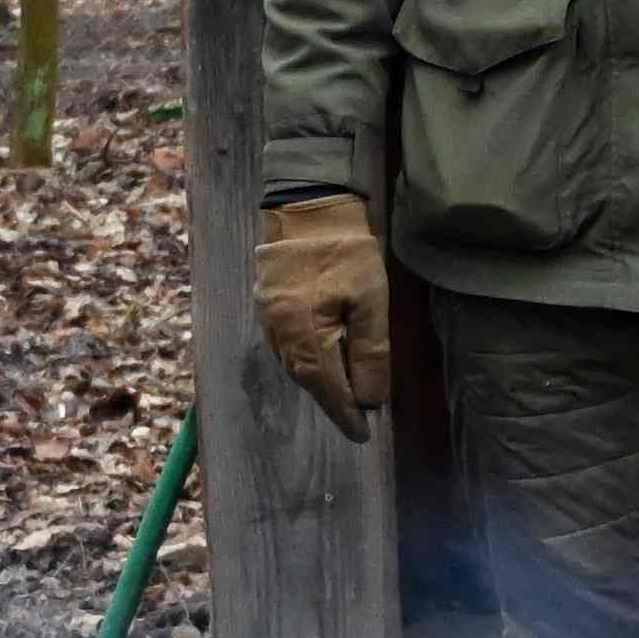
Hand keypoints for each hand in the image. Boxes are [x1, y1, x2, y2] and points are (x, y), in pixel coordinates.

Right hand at [256, 193, 389, 436]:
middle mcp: (278, 329)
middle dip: (331, 401)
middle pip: (305, 378)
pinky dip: (306, 358)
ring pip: (293, 362)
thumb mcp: (371, 300)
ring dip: (318, 381)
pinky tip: (324, 358)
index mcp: (303, 331)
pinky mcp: (267, 301)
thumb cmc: (347, 250)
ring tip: (343, 394)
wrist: (309, 203)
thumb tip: (369, 398)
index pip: (325, 386)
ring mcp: (268, 314)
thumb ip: (370, 352)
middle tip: (356, 419)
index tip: (361, 434)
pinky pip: (286, 343)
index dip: (343, 413)